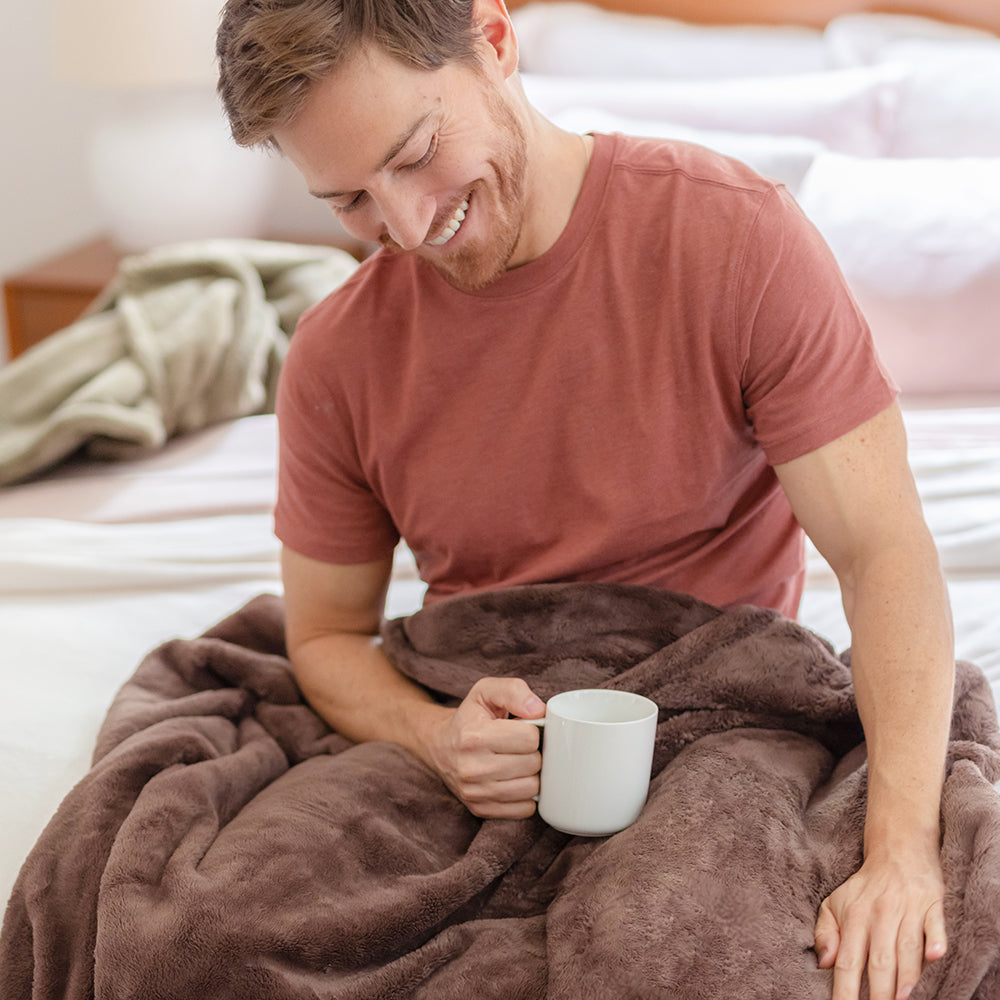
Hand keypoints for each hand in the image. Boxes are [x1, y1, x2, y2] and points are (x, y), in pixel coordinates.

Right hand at [423, 677, 544, 818]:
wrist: (439, 746)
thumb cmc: (470, 718)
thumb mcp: (486, 691)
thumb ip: (514, 691)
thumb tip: (539, 710)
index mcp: (474, 736)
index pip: (530, 739)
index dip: (532, 731)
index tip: (521, 730)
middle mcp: (472, 768)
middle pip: (533, 764)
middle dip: (532, 752)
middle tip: (520, 747)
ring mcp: (475, 793)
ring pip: (531, 789)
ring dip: (531, 775)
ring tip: (518, 762)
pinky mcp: (480, 809)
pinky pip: (524, 809)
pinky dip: (525, 796)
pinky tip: (514, 780)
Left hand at [814, 847, 946, 999]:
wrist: (897, 850)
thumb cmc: (863, 887)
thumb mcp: (835, 903)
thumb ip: (826, 933)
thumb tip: (823, 963)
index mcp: (854, 917)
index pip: (848, 961)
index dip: (845, 990)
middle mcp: (880, 914)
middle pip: (880, 961)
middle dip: (879, 992)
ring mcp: (907, 909)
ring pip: (907, 948)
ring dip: (906, 976)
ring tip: (900, 998)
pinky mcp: (931, 903)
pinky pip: (935, 925)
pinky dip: (935, 940)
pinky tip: (934, 954)